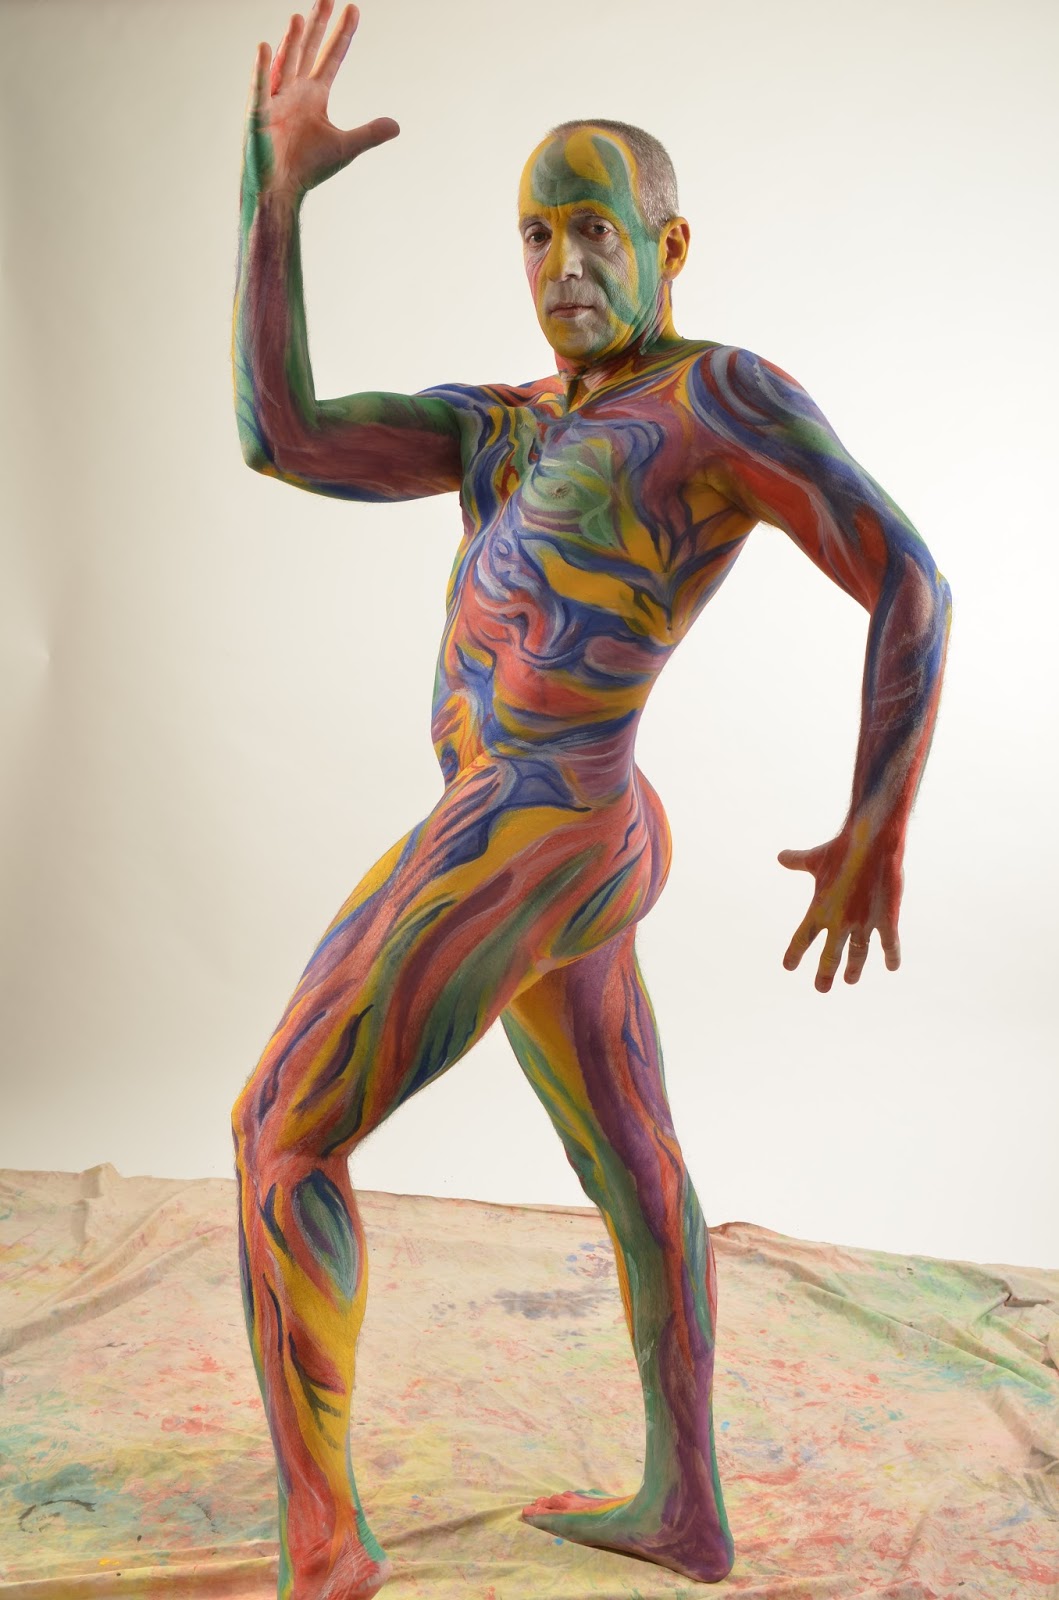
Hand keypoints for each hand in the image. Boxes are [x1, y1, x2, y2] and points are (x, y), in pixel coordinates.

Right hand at [244, 1, 397, 200]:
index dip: (342, 35)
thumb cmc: (307, 167)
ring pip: (285, 64)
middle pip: (307, 50)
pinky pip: (259, 89)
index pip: (331, 57)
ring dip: (293, 42)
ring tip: (301, 18)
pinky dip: (262, 69)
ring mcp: (275, 100)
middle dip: (318, 24)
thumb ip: (369, 134)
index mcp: (314, 95)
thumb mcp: (345, 147)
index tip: (353, 9)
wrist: (280, 190)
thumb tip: (396, 125)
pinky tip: (264, 47)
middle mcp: (294, 90)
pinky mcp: (258, 116)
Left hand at [778, 829, 902, 992]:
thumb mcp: (815, 858)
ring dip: (854, 969)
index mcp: (818, 910)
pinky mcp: (886, 919)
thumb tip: (780, 856)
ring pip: (858, 955)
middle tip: (821, 988)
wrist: (871, 842)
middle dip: (824, 974)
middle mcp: (839, 922)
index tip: (789, 967)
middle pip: (829, 957)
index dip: (795, 954)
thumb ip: (797, 861)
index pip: (801, 939)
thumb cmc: (841, 848)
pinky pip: (889, 944)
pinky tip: (892, 967)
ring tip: (850, 980)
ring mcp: (863, 923)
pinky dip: (891, 956)